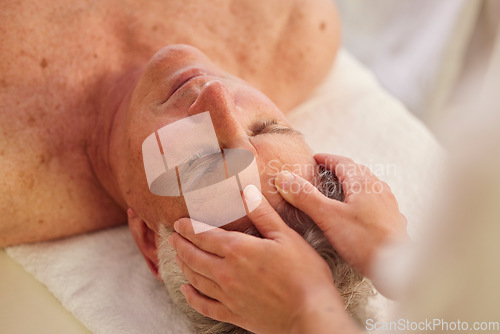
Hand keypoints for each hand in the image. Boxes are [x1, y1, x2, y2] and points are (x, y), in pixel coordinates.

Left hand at [168, 185, 357, 333]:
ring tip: (178, 257)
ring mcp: (228, 296)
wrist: (310, 315)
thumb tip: (246, 191)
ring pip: (195, 278)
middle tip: (172, 237)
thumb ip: (262, 214)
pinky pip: (204, 306)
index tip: (178, 223)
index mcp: (238, 250)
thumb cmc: (304, 274)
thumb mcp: (286, 236)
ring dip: (183, 266)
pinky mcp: (234, 314)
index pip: (204, 235)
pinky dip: (191, 297)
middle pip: (194, 256)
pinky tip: (186, 291)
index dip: (188, 228)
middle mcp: (226, 273)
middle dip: (180, 245)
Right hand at [275, 153, 407, 281]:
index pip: (342, 162)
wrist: (397, 267)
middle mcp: (378, 188)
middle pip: (356, 173)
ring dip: (352, 186)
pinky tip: (358, 215)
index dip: (327, 159)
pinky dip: (362, 202)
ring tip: (338, 193)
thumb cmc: (365, 241)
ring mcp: (388, 205)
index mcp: (363, 183)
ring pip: (367, 188)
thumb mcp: (328, 217)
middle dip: (339, 170)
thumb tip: (285, 178)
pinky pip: (375, 204)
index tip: (315, 158)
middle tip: (324, 173)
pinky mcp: (392, 221)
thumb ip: (305, 196)